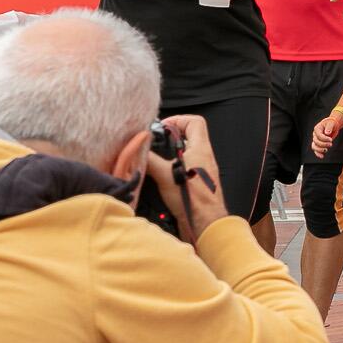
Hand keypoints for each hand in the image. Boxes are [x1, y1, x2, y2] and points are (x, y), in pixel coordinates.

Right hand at [147, 114, 228, 239]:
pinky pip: (185, 168)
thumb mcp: (165, 175)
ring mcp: (202, 170)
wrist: (206, 222)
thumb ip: (150, 160)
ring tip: (155, 160)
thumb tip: (137, 152)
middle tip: (156, 144)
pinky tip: (160, 177)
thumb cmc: (193, 199)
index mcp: (201, 149)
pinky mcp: (197, 183)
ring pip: (186, 153)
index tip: (163, 127)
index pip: (195, 122)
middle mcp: (204, 157)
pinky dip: (172, 168)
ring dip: (170, 154)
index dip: (178, 120)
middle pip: (188, 137)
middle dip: (170, 138)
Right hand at [311, 116, 340, 158]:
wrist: (332, 125)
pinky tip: (322, 156)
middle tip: (331, 144)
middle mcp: (315, 135)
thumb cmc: (331, 123)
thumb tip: (327, 133)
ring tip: (326, 150)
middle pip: (316, 142)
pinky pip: (316, 150)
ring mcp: (316, 139)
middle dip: (323, 144)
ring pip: (314, 146)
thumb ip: (329, 127)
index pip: (318, 136)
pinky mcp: (319, 143)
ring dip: (320, 150)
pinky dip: (318, 154)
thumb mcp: (331, 123)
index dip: (324, 139)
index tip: (330, 139)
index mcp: (317, 129)